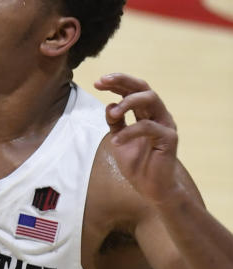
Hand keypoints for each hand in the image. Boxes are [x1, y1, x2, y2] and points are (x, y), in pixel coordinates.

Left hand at [94, 73, 183, 204]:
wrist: (150, 188)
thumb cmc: (136, 162)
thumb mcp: (118, 137)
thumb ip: (114, 121)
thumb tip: (109, 105)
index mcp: (146, 112)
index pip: (132, 89)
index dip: (116, 82)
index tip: (97, 82)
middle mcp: (158, 114)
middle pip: (143, 87)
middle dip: (122, 81)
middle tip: (103, 82)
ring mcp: (166, 124)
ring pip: (151, 99)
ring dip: (128, 101)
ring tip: (113, 113)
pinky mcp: (170, 138)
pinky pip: (148, 127)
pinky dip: (129, 131)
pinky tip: (116, 141)